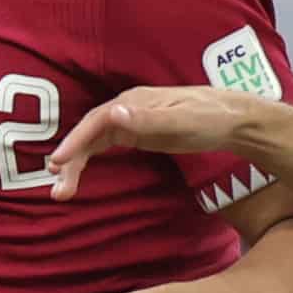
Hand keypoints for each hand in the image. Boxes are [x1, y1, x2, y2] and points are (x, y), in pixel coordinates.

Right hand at [44, 86, 259, 200]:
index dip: (75, 142)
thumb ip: (147, 120)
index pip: (96, 121)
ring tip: (62, 191)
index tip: (58, 163)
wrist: (234, 120)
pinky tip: (78, 176)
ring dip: (76, 164)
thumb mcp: (182, 121)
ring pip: (94, 142)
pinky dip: (89, 161)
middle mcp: (126, 108)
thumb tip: (113, 113)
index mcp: (134, 101)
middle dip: (71, 160)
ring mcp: (130, 121)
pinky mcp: (137, 134)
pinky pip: (104, 147)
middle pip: (89, 133)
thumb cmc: (211, 118)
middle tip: (58, 190)